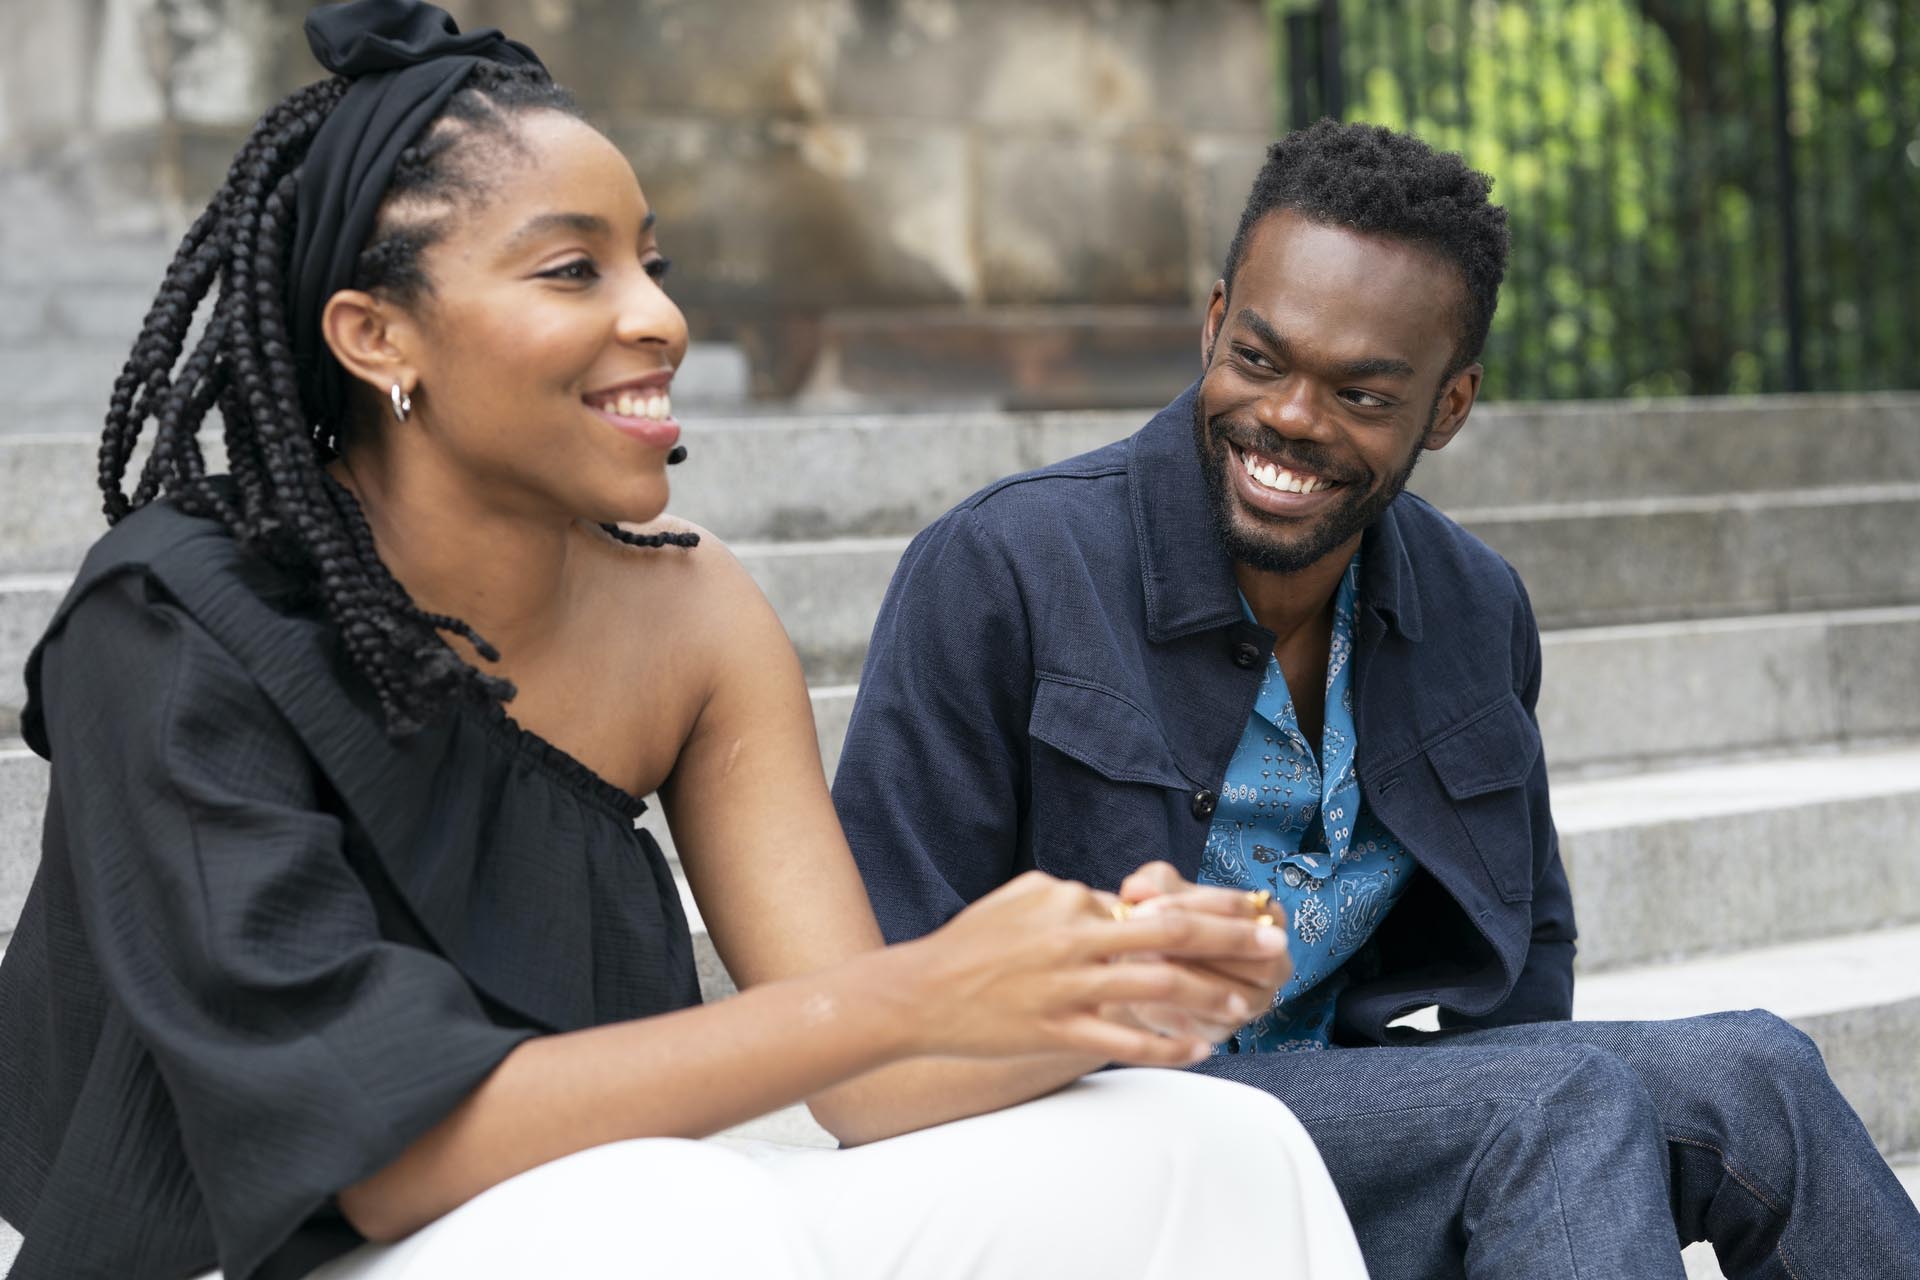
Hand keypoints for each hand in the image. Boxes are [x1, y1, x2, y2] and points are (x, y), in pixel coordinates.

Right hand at [890, 871, 1272, 1066]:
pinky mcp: (1058, 1029)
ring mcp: (1068, 986)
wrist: (918, 994)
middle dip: (1229, 935)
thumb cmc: (969, 943)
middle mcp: (1075, 937)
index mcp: (1070, 900)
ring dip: (1208, 994)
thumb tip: (1109, 897)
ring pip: (1156, 987)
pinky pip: (1127, 1038)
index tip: (1245, 910)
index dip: (1202, 908)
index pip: (1144, 903)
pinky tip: (1200, 1048)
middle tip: (1274, 940)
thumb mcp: (1021, 897)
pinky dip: (1168, 1045)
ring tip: (1243, 1003)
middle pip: (1169, 933)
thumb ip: (1071, 896)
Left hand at [1108, 862, 1292, 1041]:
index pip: (1238, 909)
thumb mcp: (1159, 894)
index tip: (1144, 908)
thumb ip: (1152, 885)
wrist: (1149, 969)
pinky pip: (1202, 1024)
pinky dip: (1169, 1009)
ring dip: (1181, 978)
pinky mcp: (1224, 1031)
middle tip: (1142, 942)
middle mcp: (1274, 965)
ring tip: (1138, 963)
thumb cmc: (1165, 921)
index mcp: (1268, 920)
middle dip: (1191, 945)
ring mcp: (1252, 1003)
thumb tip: (1139, 888)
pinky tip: (1139, 994)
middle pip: (1242, 953)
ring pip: (1227, 995)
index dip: (1189, 907)